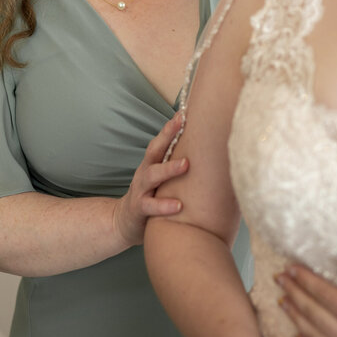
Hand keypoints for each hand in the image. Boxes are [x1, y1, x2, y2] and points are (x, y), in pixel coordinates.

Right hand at [113, 111, 189, 245]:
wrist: (124, 223)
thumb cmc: (153, 197)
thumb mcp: (163, 180)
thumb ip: (179, 167)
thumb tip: (213, 156)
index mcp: (152, 164)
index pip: (161, 141)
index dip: (171, 127)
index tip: (184, 112)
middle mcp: (145, 172)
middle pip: (154, 150)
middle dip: (167, 135)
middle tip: (183, 124)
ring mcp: (140, 190)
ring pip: (152, 175)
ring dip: (168, 168)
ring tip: (186, 164)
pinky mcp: (139, 209)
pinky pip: (150, 206)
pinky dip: (163, 205)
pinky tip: (178, 205)